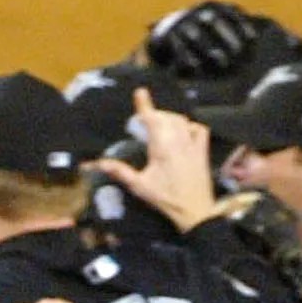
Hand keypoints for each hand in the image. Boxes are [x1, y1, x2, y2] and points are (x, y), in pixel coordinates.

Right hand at [95, 89, 218, 231]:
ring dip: (170, 118)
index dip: (145, 105)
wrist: (195, 210)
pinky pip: (199, 129)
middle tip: (145, 121)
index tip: (140, 92)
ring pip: (181, 120)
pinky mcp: (202, 151)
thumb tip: (99, 163)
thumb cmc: (166, 198)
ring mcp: (192, 144)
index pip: (152, 119)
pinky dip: (190, 125)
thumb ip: (120, 172)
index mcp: (162, 146)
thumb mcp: (140, 187)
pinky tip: (185, 130)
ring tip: (161, 124)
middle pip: (166, 117)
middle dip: (155, 115)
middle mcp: (178, 140)